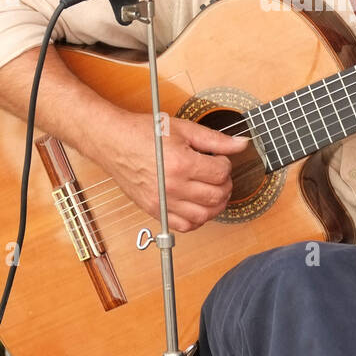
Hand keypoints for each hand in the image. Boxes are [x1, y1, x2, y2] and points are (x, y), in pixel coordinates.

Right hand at [101, 112, 249, 232]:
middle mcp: (173, 187)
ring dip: (215, 205)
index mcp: (182, 164)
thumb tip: (241, 144)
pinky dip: (197, 220)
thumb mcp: (183, 129)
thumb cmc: (144, 133)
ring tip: (211, 190)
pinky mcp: (154, 211)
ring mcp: (163, 202)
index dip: (225, 165)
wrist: (114, 142)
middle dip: (225, 185)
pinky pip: (184, 226)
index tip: (218, 160)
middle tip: (218, 175)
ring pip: (204, 216)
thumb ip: (216, 140)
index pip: (221, 174)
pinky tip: (197, 205)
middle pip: (216, 197)